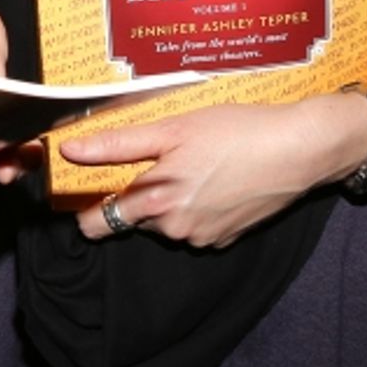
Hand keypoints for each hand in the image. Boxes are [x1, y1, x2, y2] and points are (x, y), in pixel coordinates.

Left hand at [65, 91, 366, 248]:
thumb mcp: (170, 129)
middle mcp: (176, 229)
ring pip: (164, 220)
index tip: (81, 187)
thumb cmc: (233, 132)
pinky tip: (209, 175)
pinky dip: (193, 204)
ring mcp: (204, 237)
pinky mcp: (227, 237)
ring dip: (166, 196)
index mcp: (156, 203)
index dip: (85, 205)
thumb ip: (117, 145)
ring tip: (188, 160)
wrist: (298, 150)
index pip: (99, 223)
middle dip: (134, 193)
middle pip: (133, 217)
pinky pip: (193, 223)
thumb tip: (68, 152)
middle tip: (154, 157)